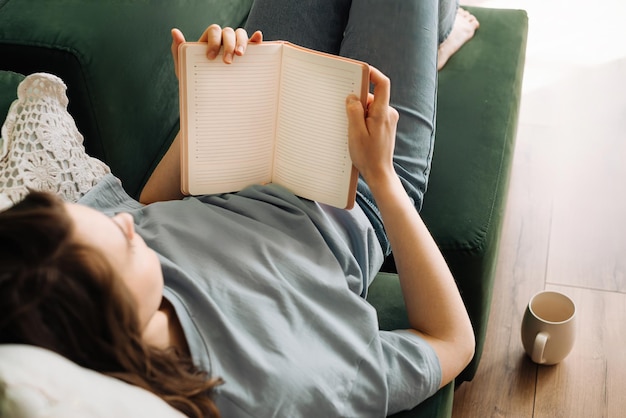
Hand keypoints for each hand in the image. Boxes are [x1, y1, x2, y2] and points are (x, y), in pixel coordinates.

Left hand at [170, 25, 262, 77]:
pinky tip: (257, 38)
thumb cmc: (195, 82)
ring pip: (240, 35)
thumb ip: (178, 50)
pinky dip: (255, 39)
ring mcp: (235, 48)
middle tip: (227, 62)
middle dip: (228, 45)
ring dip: (241, 42)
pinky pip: (252, 44)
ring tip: (240, 55)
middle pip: (228, 32)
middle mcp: (223, 41)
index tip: (211, 57)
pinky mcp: (246, 57)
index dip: (214, 41)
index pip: (214, 31)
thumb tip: (175, 31)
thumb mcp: (183, 68)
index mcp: (209, 41)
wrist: (208, 101)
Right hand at [345, 66, 398, 186]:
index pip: (382, 84)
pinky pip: (372, 116)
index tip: (360, 70)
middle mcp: (388, 113)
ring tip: (353, 131)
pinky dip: (363, 120)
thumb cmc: (367, 156)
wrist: (379, 173)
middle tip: (347, 116)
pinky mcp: (385, 126)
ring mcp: (388, 120)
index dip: (372, 73)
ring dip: (359, 114)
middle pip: (372, 96)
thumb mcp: (356, 133)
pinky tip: (357, 134)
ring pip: (370, 107)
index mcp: (382, 113)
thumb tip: (352, 97)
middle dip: (358, 102)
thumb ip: (354, 111)